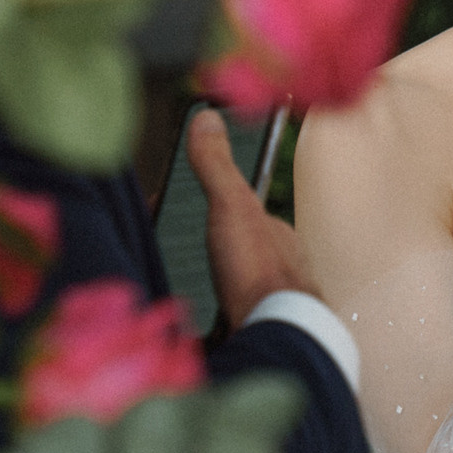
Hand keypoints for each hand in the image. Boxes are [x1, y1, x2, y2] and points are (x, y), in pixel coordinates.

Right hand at [188, 109, 315, 328]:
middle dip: (206, 249)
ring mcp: (271, 303)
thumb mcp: (231, 205)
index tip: (173, 212)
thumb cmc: (257, 270)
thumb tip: (207, 117)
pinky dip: (210, 319)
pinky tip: (193, 322)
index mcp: (277, 233)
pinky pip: (229, 321)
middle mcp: (281, 267)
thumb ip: (216, 165)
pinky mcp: (257, 333)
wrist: (274, 336)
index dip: (210, 209)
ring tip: (178, 285)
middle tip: (171, 249)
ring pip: (233, 287)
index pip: (242, 212)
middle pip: (235, 251)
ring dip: (208, 285)